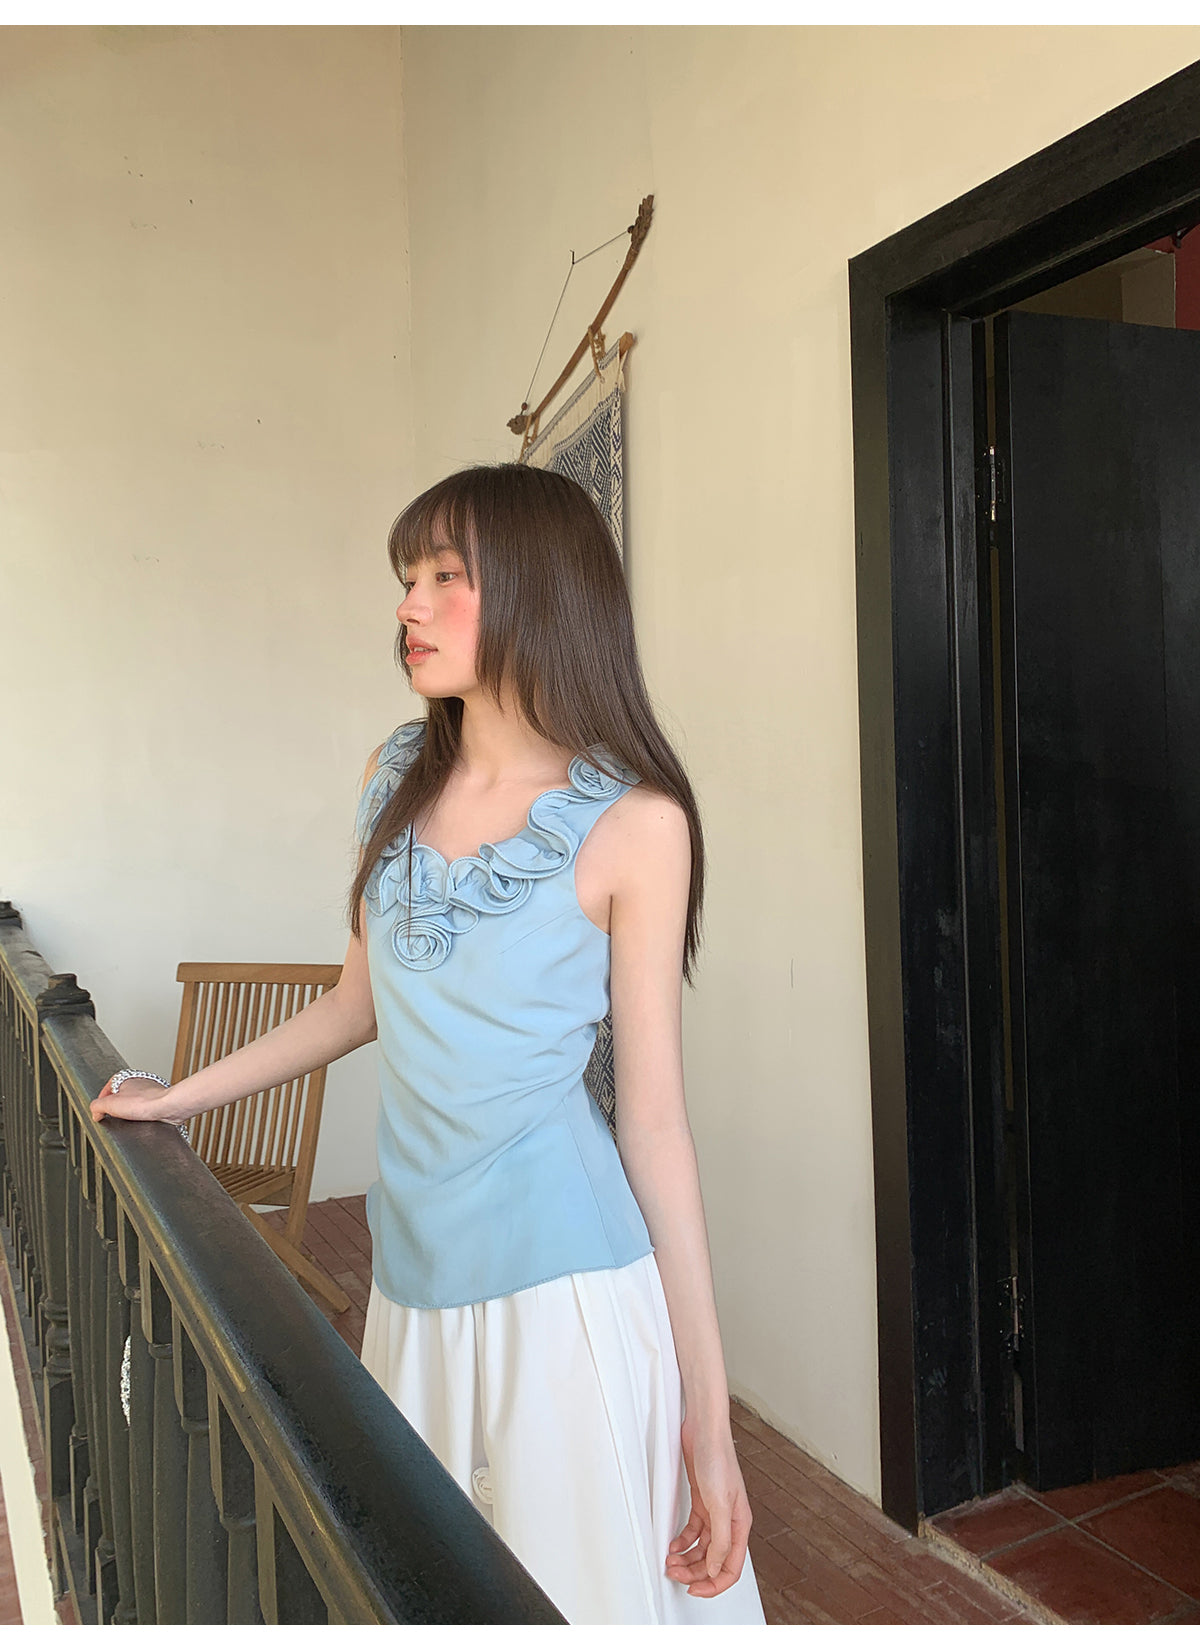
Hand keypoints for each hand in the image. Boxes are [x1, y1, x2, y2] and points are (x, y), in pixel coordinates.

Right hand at [91, 1077, 178, 1124]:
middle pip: (120, 1095)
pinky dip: (141, 1115)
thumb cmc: (144, 1102)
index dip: (102, 1101)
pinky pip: (145, 1108)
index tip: (100, 1112)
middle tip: (113, 1117)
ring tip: (128, 1120)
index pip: (107, 1088)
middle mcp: (138, 1081)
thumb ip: (96, 1106)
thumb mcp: (110, 1104)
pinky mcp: (158, 1100)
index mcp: (124, 1077)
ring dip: (129, 1112)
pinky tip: (140, 1121)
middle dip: (116, 1108)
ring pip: (134, 1102)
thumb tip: (95, 1112)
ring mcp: (149, 1090)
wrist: (167, 1107)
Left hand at [664, 1415, 751, 1597]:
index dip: (713, 1583)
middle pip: (714, 1560)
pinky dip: (682, 1541)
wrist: (704, 1429)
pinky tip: (673, 1544)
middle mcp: (728, 1521)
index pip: (731, 1567)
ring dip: (686, 1558)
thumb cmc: (717, 1458)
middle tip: (674, 1574)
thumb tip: (715, 1569)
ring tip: (670, 1561)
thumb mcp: (719, 1504)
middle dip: (694, 1572)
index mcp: (739, 1525)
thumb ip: (720, 1540)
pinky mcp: (700, 1501)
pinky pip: (692, 1531)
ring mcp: (714, 1512)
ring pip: (701, 1548)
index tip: (694, 1590)